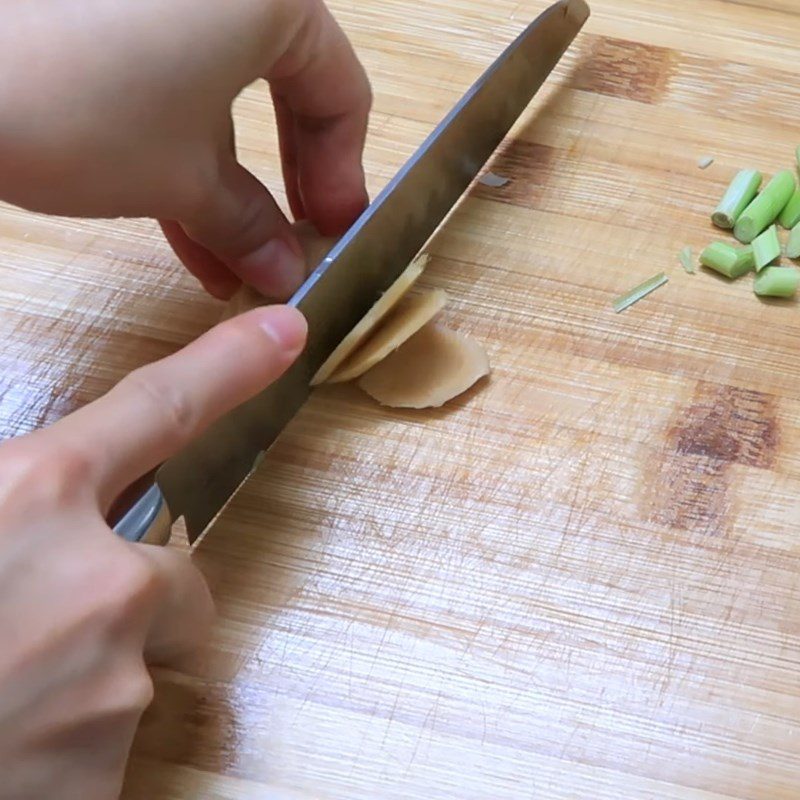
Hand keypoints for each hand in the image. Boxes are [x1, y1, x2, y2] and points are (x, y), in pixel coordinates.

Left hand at [0, 0, 370, 299]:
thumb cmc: (85, 107)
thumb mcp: (181, 179)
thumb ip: (249, 225)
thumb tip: (284, 271)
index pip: (339, 92)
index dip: (342, 177)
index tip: (334, 236)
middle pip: (285, 87)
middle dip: (287, 182)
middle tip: (292, 247)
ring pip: (218, 94)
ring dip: (227, 187)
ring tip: (232, 269)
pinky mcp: (107, 13)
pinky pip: (165, 81)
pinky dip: (178, 151)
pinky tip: (184, 232)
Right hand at [0, 305, 305, 799]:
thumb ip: (7, 484)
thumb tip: (37, 479)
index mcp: (27, 497)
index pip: (161, 407)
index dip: (231, 364)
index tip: (286, 331)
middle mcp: (95, 581)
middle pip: (173, 575)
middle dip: (130, 598)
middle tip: (42, 625)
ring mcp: (112, 682)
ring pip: (139, 663)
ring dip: (88, 675)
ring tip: (3, 698)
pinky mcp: (107, 771)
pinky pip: (110, 740)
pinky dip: (69, 745)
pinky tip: (10, 750)